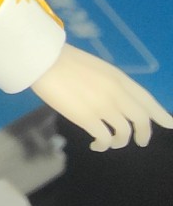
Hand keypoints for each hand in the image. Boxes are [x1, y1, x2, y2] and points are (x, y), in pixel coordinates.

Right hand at [31, 45, 172, 150]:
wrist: (44, 61)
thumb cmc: (64, 61)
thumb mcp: (97, 68)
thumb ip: (110, 83)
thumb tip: (114, 99)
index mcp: (120, 78)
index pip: (147, 100)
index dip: (161, 114)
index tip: (171, 124)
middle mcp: (117, 93)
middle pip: (141, 119)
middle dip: (144, 134)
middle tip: (141, 141)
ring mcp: (103, 107)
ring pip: (124, 132)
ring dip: (120, 141)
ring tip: (110, 142)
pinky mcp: (87, 119)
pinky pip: (104, 138)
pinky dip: (103, 144)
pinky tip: (96, 144)